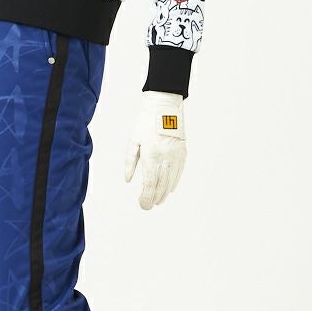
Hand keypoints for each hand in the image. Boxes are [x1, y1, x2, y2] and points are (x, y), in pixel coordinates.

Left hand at [124, 90, 186, 209]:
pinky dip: (174, 183)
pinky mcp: (183, 153)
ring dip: (163, 194)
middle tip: (148, 206)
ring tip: (158, 201)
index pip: (150, 185)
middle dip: (153, 199)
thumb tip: (128, 179)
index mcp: (152, 156)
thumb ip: (130, 162)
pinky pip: (179, 173)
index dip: (146, 198)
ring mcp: (176, 156)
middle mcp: (166, 159)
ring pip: (171, 182)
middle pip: (161, 186)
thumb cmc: (145, 120)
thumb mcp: (133, 140)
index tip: (142, 205)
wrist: (164, 104)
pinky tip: (169, 189)